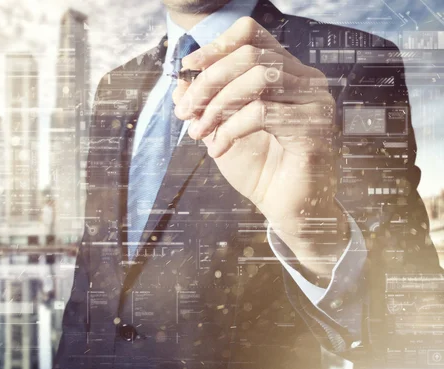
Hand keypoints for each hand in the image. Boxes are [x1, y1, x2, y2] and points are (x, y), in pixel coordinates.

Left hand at [173, 17, 348, 278]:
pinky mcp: (314, 128)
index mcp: (285, 73)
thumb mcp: (220, 130)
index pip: (252, 34)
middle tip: (184, 111)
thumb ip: (203, 105)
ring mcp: (314, 102)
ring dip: (218, 105)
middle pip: (250, 55)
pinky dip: (231, 129)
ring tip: (198, 132)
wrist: (286, 209)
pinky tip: (218, 149)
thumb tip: (179, 83)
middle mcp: (305, 80)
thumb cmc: (258, 168)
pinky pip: (264, 113)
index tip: (187, 68)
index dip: (216, 45)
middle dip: (208, 82)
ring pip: (259, 79)